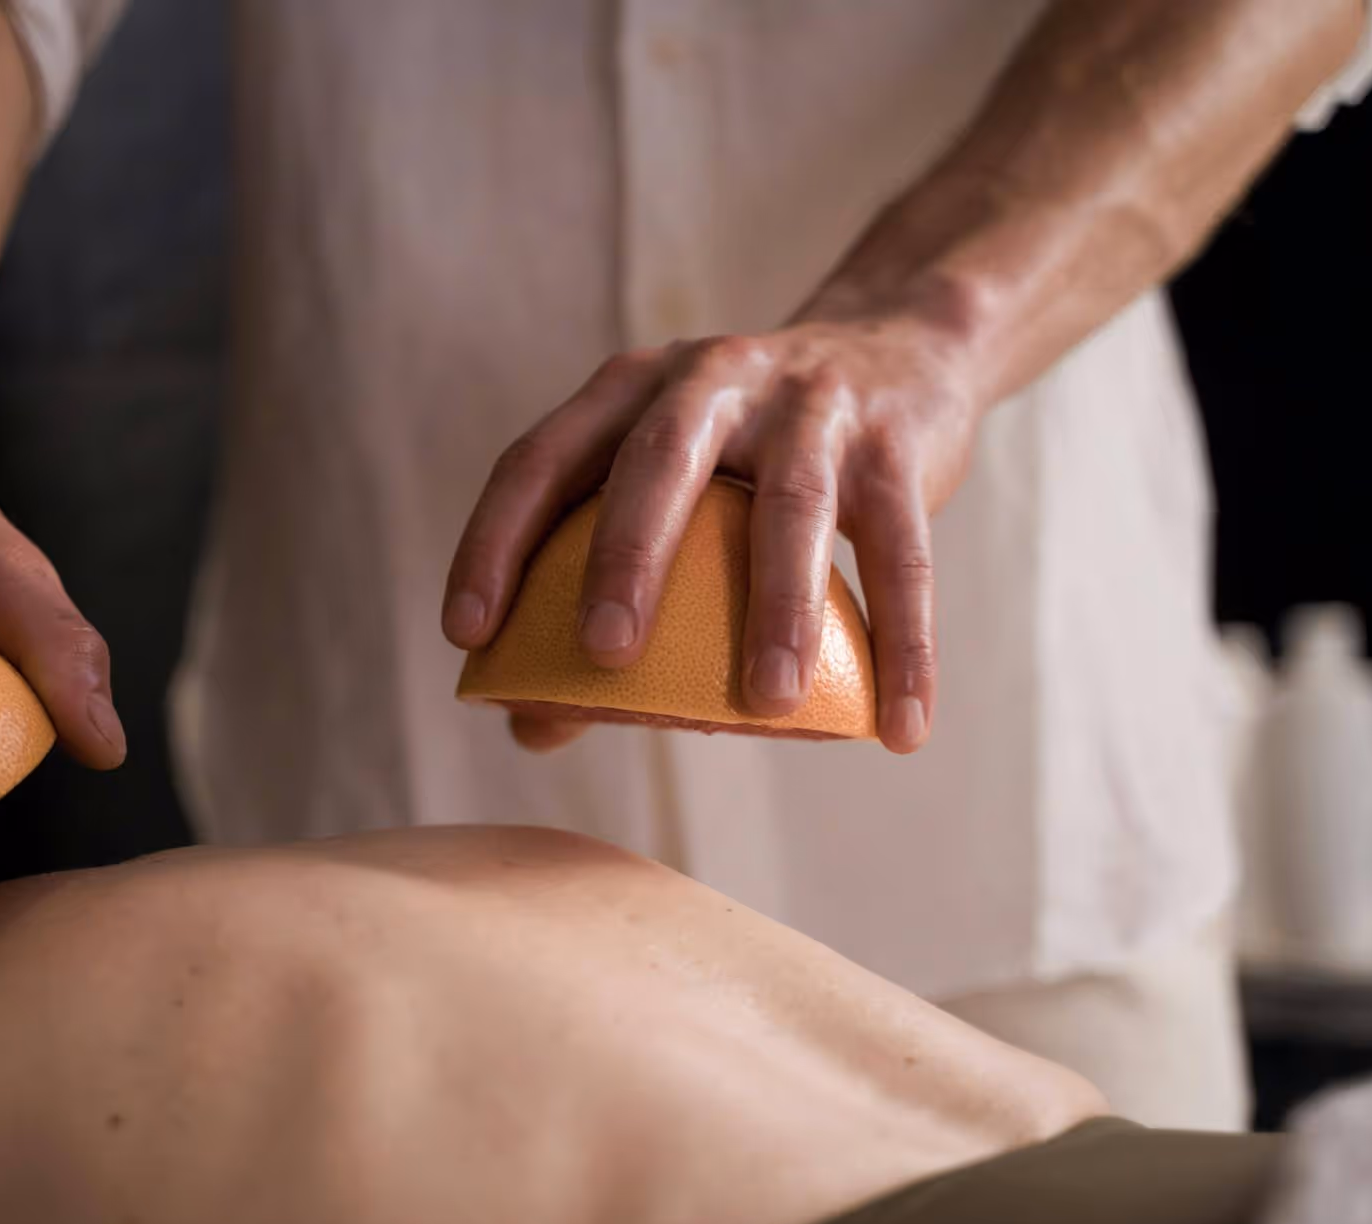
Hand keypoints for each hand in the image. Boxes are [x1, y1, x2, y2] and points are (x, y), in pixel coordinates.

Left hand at [444, 298, 981, 755]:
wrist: (900, 347)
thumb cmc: (749, 454)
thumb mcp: (672, 490)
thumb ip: (600, 589)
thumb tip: (529, 728)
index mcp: (629, 390)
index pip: (540, 459)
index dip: (494, 541)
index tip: (466, 634)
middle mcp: (709, 379)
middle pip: (658, 461)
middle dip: (627, 556)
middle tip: (603, 654)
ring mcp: (810, 404)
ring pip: (793, 506)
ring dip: (779, 609)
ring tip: (767, 705)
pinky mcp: (896, 443)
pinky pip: (904, 553)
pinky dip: (905, 645)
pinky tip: (900, 729)